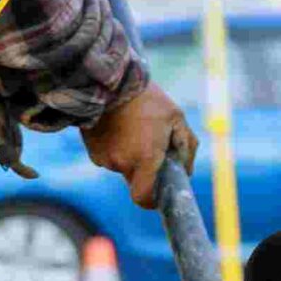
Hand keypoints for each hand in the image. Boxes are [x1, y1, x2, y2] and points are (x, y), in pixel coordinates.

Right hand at [82, 82, 198, 208]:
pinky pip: (108, 157)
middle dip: (143, 170)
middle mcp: (123, 162)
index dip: (151, 200)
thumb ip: (186, 147)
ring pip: (122, 167)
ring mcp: (105, 158)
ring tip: (131, 129)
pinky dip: (114, 147)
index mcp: (145, 158)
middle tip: (148, 146)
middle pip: (135, 180)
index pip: (143, 198)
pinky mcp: (93, 150)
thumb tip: (186, 172)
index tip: (157, 194)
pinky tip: (117, 127)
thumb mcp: (176, 117)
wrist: (108, 80)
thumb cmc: (147, 99)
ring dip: (129, 155)